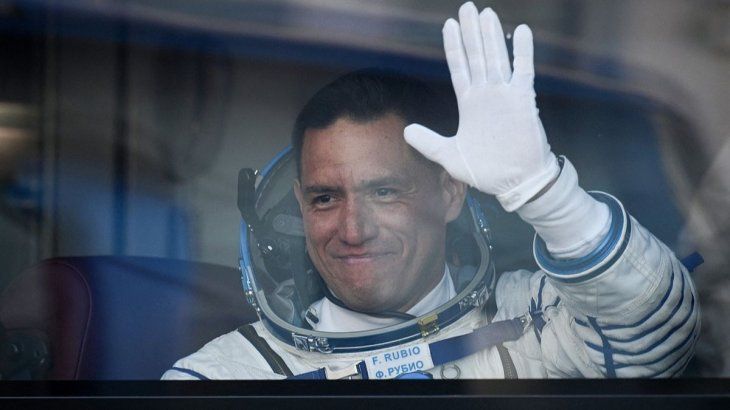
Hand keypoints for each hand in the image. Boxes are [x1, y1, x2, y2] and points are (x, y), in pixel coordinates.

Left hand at [404, 2, 559, 211]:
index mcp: (469, 104)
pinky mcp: (523, 101)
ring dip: (491, 36)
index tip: (448, 25)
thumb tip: (406, 131)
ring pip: (496, 58)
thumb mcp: (449, 156)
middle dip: (471, 32)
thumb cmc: (486, 170)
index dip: (453, 47)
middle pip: (476, 56)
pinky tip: (520, 32)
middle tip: (467, 7)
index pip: (459, 68)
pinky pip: (523, 71)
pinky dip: (523, 52)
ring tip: (486, 13)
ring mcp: (505, 96)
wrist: (514, 182)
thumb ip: (428, 142)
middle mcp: (486, 95)